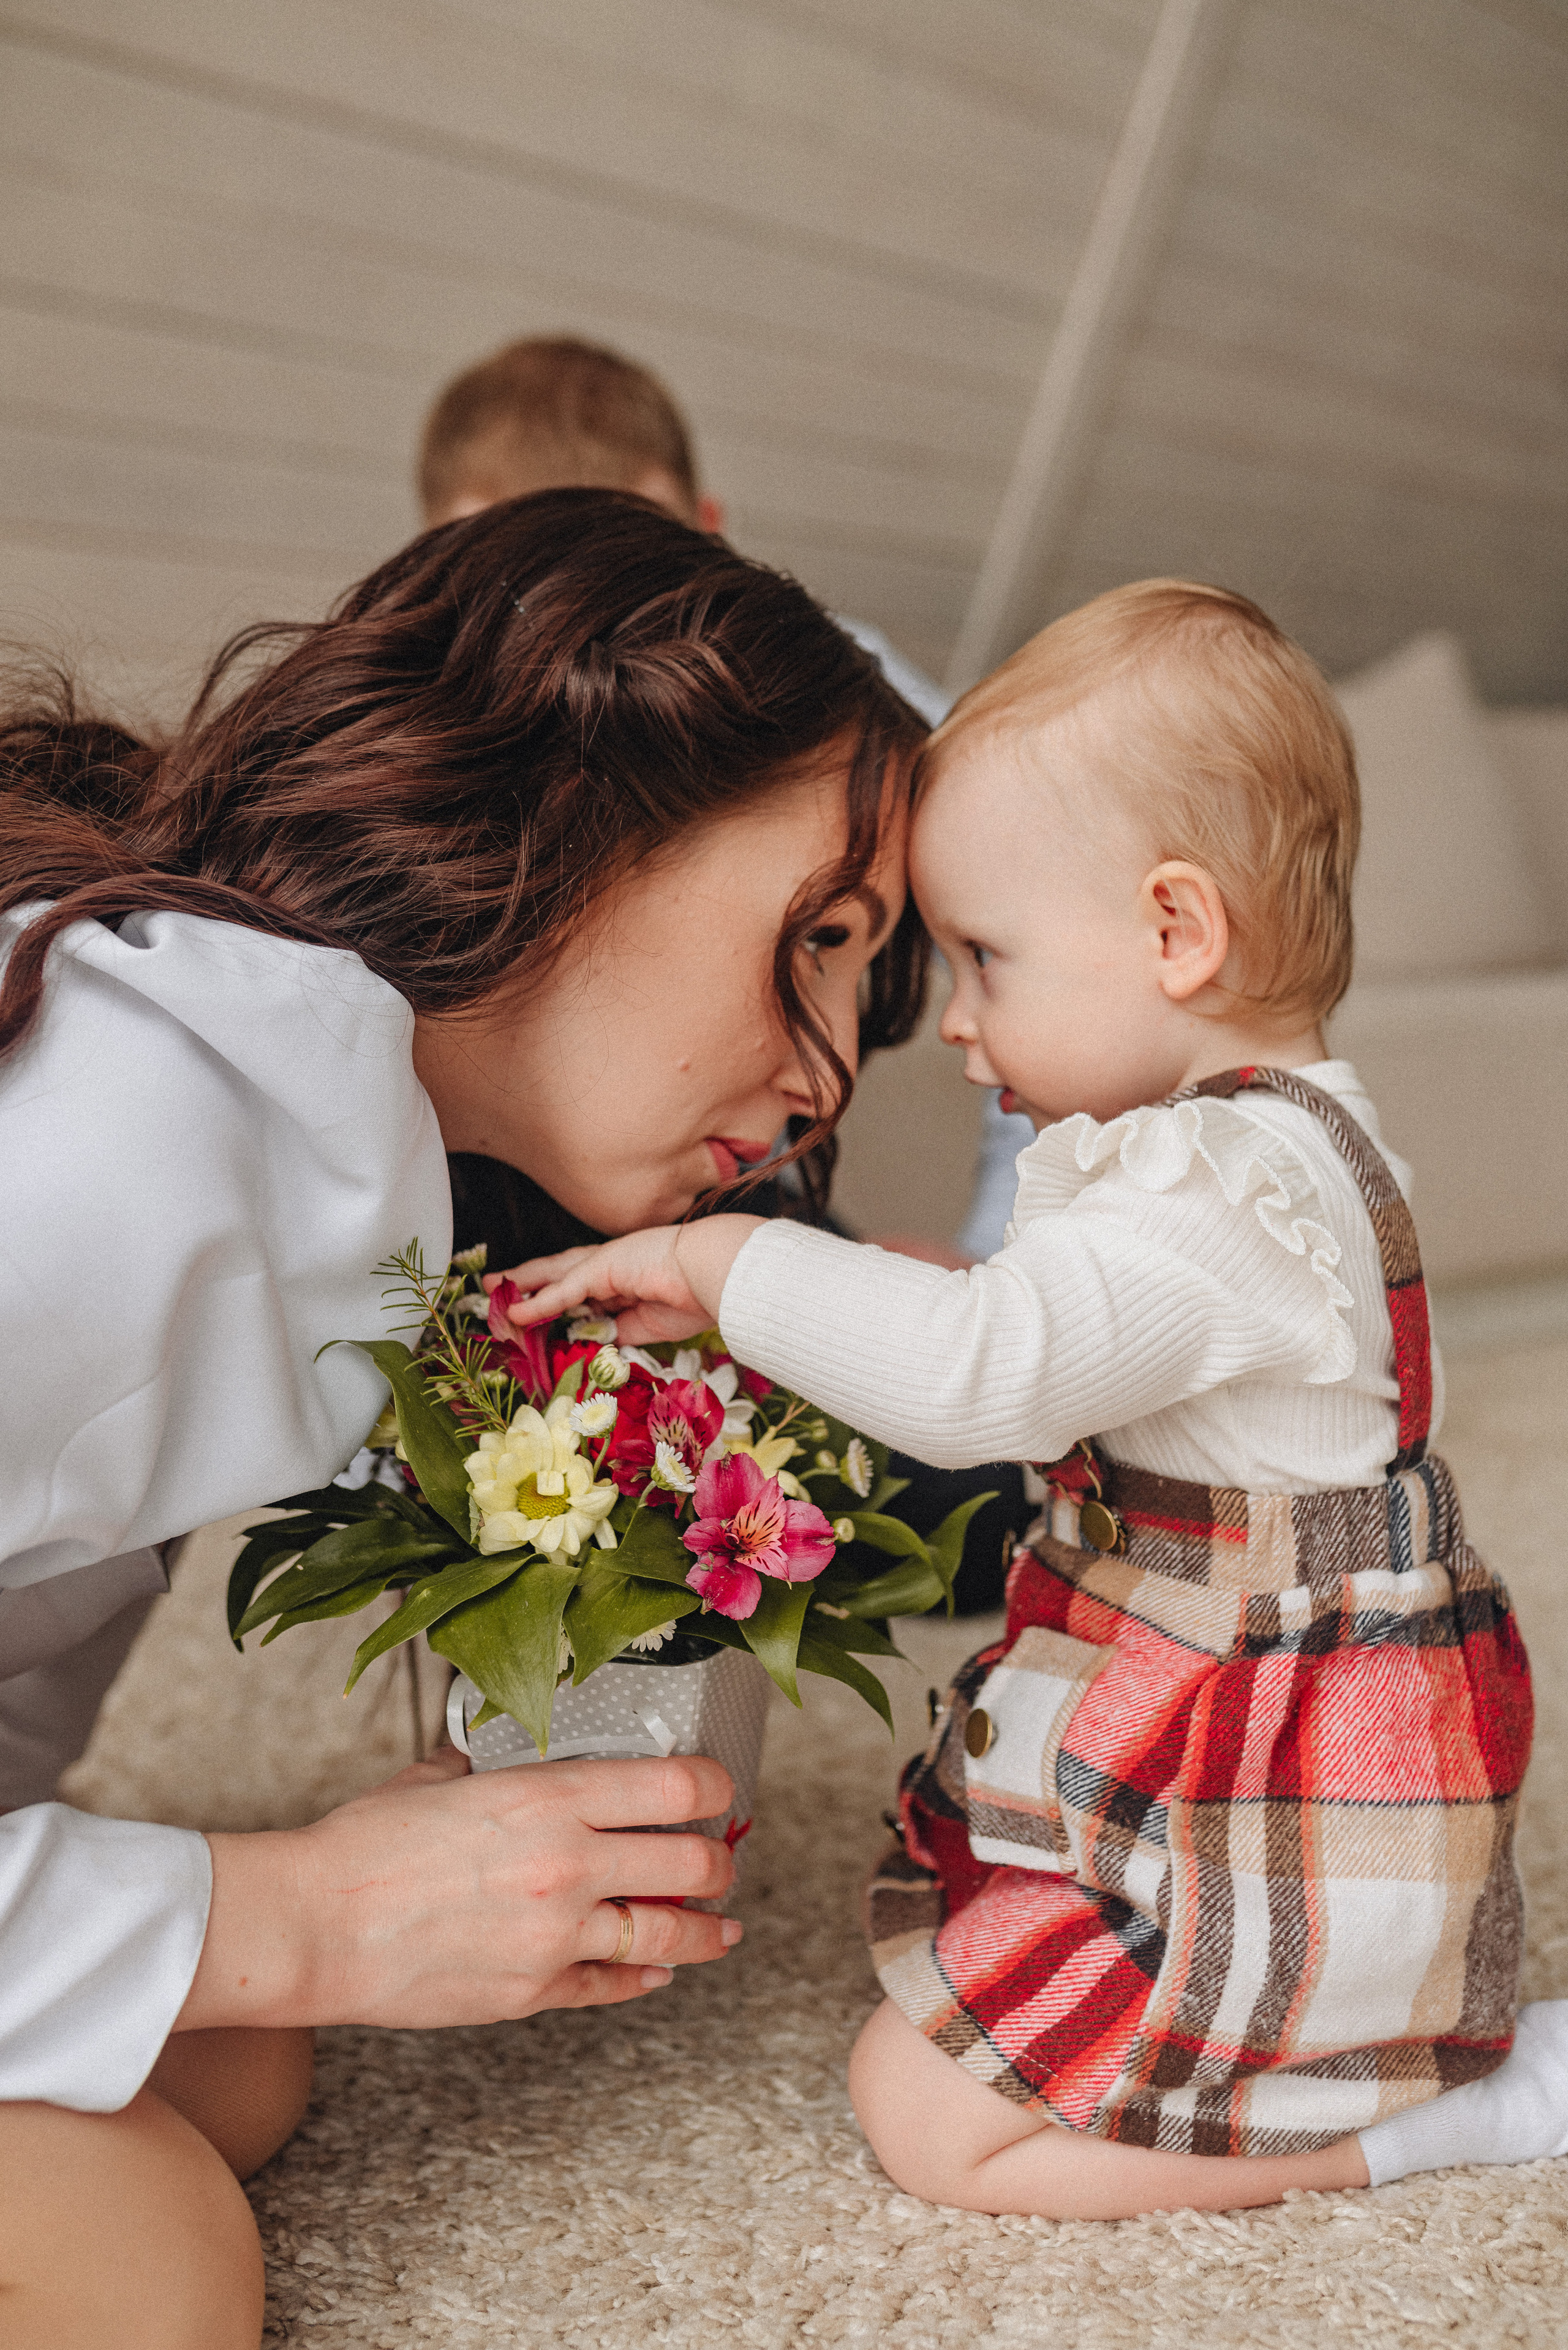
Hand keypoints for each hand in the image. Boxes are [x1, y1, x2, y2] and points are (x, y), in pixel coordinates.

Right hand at [178, 1749, 741, 2030]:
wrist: (313, 1927)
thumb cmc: (363, 1846)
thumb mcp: (437, 1776)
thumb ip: (489, 1763)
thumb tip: (503, 1750)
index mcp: (548, 1798)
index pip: (677, 1787)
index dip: (717, 1786)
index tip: (722, 1788)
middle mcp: (566, 1865)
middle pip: (693, 1864)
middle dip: (720, 1863)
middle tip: (723, 1860)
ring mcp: (554, 1936)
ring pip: (668, 1936)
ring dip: (706, 1932)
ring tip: (722, 1928)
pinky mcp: (531, 1992)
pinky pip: (611, 1986)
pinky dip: (644, 1978)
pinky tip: (657, 1972)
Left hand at [495, 1215, 762, 1343]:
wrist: (716, 1274)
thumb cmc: (697, 1297)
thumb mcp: (653, 1326)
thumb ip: (623, 1331)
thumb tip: (600, 1343)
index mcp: (626, 1279)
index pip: (583, 1288)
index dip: (557, 1296)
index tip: (534, 1307)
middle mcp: (611, 1267)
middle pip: (560, 1273)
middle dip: (529, 1280)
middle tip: (497, 1286)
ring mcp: (605, 1264)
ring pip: (554, 1275)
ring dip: (522, 1284)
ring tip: (492, 1289)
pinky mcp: (602, 1268)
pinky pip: (563, 1290)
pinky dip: (538, 1301)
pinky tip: (515, 1310)